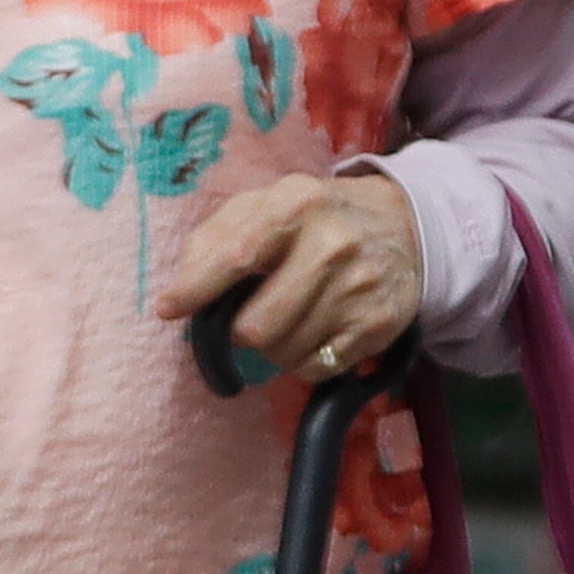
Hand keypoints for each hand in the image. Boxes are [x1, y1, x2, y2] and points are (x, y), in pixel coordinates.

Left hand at [151, 171, 426, 384]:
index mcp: (295, 205)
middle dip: (239, 331)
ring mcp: (358, 289)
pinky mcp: (378, 325)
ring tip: (286, 319)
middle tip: (248, 316)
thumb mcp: (265, 205)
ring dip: (272, 348)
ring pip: (283, 355)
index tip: (168, 308)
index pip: (235, 256)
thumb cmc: (314, 218)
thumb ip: (214, 240)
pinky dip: (303, 361)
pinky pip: (315, 369)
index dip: (195, 289)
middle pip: (255, 327)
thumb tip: (176, 296)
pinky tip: (313, 331)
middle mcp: (331, 245)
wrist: (404, 226)